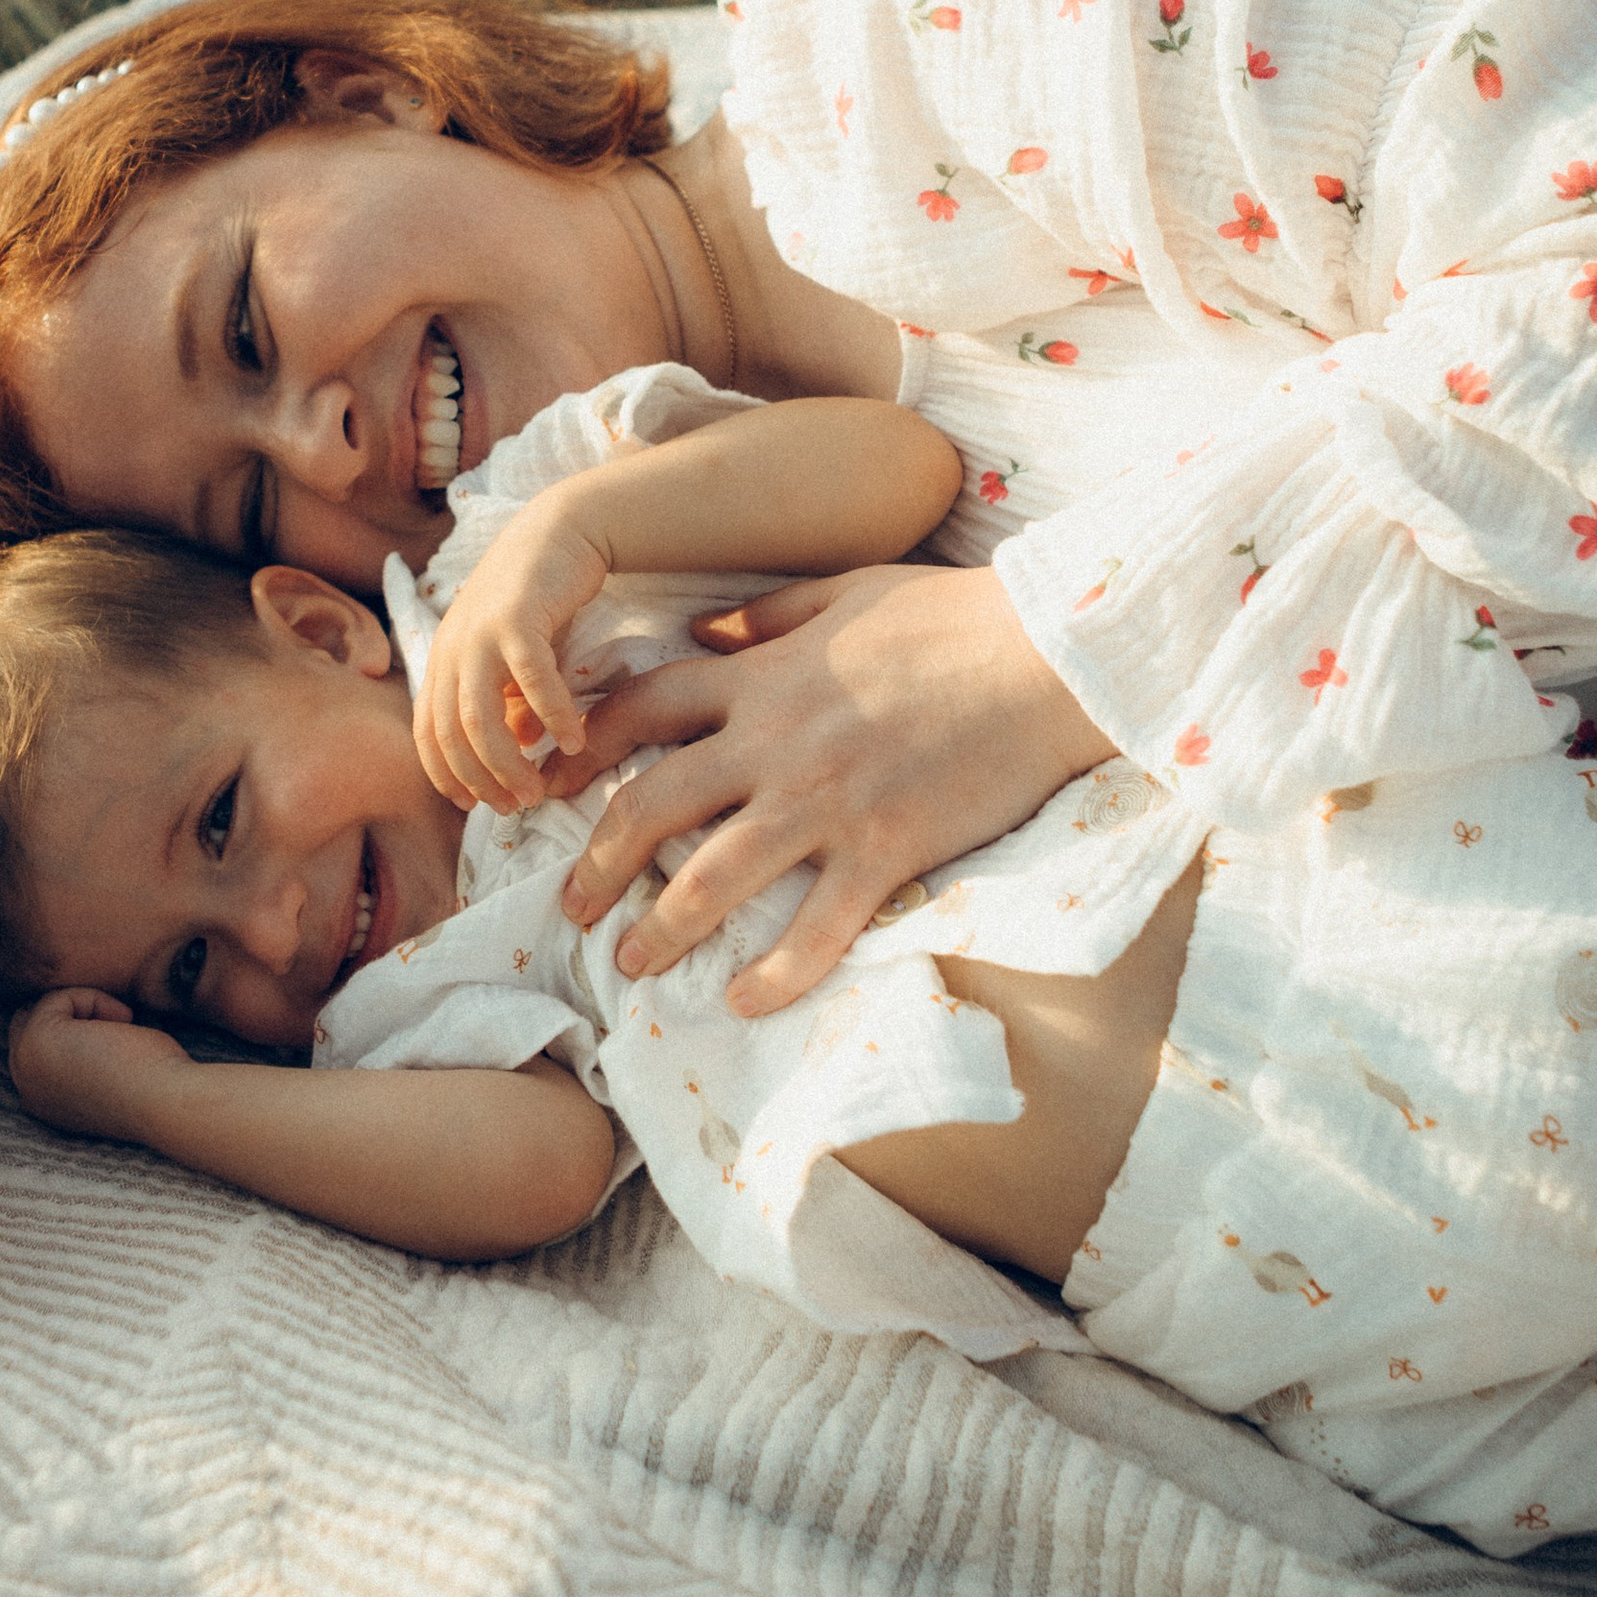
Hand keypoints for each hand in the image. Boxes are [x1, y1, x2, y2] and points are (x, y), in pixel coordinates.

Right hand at [9, 986, 148, 1131]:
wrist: (165, 1100)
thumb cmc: (156, 1084)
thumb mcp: (110, 1070)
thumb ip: (85, 1054)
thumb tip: (83, 1023)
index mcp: (45, 1104)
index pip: (41, 1047)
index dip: (76, 1028)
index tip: (116, 1041)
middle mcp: (27, 1091)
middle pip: (28, 1023)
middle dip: (69, 1013)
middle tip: (115, 1024)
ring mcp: (24, 1068)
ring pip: (42, 1008)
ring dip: (83, 1006)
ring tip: (122, 1025)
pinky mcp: (35, 1042)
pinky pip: (56, 998)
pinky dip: (94, 999)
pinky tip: (123, 1023)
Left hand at [414, 496, 610, 812]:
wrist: (559, 531)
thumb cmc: (537, 600)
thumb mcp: (515, 658)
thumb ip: (511, 703)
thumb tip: (519, 749)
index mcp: (442, 659)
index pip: (426, 733)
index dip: (445, 776)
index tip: (474, 807)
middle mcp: (451, 649)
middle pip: (451, 734)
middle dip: (480, 780)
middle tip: (515, 807)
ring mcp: (479, 633)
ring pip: (479, 716)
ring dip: (507, 762)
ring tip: (537, 789)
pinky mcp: (518, 619)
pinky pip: (532, 681)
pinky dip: (552, 716)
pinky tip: (574, 741)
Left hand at [554, 563, 1111, 1017]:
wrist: (1047, 654)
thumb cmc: (955, 616)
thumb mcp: (847, 591)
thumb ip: (769, 615)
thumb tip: (708, 628)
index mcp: (762, 679)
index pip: (642, 711)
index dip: (584, 752)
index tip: (548, 789)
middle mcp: (775, 743)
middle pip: (652, 807)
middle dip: (596, 863)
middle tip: (569, 909)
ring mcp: (827, 801)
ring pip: (712, 878)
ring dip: (660, 929)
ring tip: (632, 965)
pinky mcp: (886, 849)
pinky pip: (817, 928)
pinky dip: (777, 974)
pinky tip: (746, 1004)